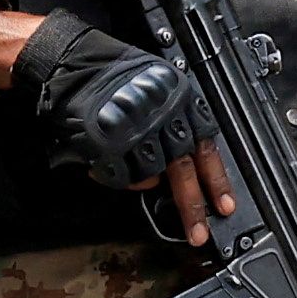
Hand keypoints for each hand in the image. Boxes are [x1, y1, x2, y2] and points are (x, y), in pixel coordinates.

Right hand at [3, 13, 221, 233]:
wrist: (71, 64)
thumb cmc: (113, 74)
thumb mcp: (158, 87)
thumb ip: (176, 121)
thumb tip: (188, 162)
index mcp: (180, 102)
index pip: (206, 148)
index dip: (216, 181)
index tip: (225, 206)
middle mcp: (160, 118)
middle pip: (182, 172)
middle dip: (192, 207)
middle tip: (198, 233)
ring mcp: (133, 133)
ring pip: (150, 177)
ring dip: (144, 182)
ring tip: (132, 172)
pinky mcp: (107, 146)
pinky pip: (120, 176)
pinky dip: (116, 177)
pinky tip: (109, 165)